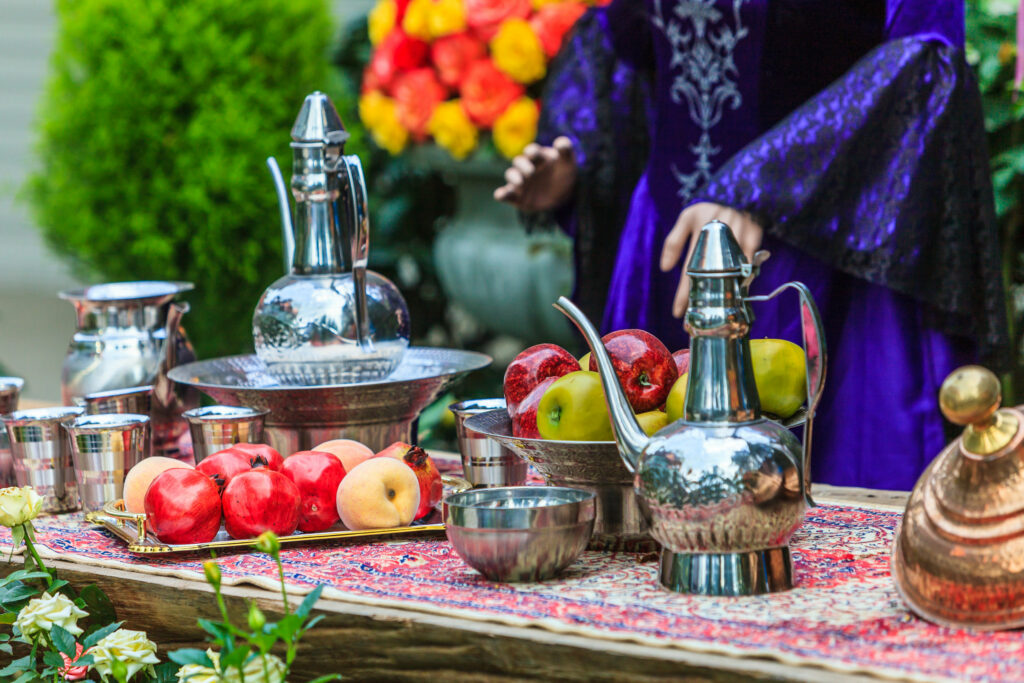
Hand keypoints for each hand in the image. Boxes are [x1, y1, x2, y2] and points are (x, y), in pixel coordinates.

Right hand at [493, 136, 576, 212]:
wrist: (562, 195)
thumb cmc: (563, 173)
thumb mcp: (567, 163)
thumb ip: (565, 151)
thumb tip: (561, 143)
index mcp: (537, 156)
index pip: (532, 151)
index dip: (532, 152)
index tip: (534, 154)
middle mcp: (525, 167)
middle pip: (519, 162)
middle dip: (523, 166)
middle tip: (530, 172)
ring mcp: (520, 181)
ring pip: (511, 175)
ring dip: (513, 178)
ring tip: (520, 183)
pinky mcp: (516, 196)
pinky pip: (506, 194)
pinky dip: (501, 194)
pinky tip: (500, 195)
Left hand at [660, 202, 763, 317]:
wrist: (739, 188)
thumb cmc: (708, 208)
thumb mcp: (686, 219)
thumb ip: (674, 242)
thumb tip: (665, 268)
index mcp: (701, 226)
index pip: (690, 267)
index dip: (683, 292)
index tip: (677, 312)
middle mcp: (721, 230)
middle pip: (709, 275)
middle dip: (701, 299)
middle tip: (692, 318)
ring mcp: (740, 232)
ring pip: (732, 271)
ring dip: (723, 292)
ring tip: (714, 310)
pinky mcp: (756, 234)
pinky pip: (750, 263)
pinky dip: (744, 277)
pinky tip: (736, 292)